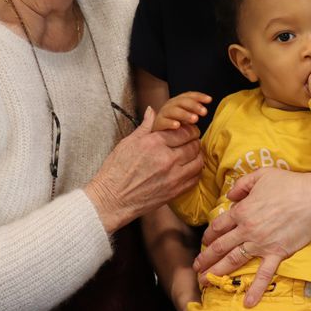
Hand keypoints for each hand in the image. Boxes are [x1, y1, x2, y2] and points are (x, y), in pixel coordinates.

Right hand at [85, 107, 202, 232]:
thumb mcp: (127, 143)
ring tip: (191, 153)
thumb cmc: (116, 171)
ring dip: (197, 155)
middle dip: (194, 140)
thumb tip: (151, 110)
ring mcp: (173, 176)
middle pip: (194, 145)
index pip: (184, 131)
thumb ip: (145, 126)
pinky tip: (189, 168)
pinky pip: (194, 178)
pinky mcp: (175, 191)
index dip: (189, 129)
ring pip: (198, 161)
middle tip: (191, 140)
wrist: (112, 199)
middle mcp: (167, 159)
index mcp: (155, 143)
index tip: (188, 130)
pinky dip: (195, 171)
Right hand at [151, 91, 211, 131]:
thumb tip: (204, 110)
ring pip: (173, 110)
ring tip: (195, 119)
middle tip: (204, 112)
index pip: (189, 95)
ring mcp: (163, 114)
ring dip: (185, 114)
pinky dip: (170, 123)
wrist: (157, 133)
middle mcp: (170, 105)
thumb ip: (193, 112)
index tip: (209, 100)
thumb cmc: (175, 125)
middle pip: (181, 101)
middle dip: (194, 105)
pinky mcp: (157, 124)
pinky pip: (163, 122)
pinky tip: (178, 125)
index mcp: (178, 102)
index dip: (199, 96)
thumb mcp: (185, 117)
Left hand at [193, 167, 310, 306]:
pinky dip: (255, 289)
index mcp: (242, 211)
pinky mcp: (277, 253)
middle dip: (205, 258)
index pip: (218, 225)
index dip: (209, 234)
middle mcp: (247, 229)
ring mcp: (260, 243)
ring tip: (205, 282)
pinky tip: (247, 302)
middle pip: (220, 246)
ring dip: (217, 272)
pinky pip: (264, 274)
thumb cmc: (289, 184)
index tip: (204, 241)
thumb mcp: (261, 175)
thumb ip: (241, 185)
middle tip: (195, 267)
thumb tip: (229, 197)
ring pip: (233, 260)